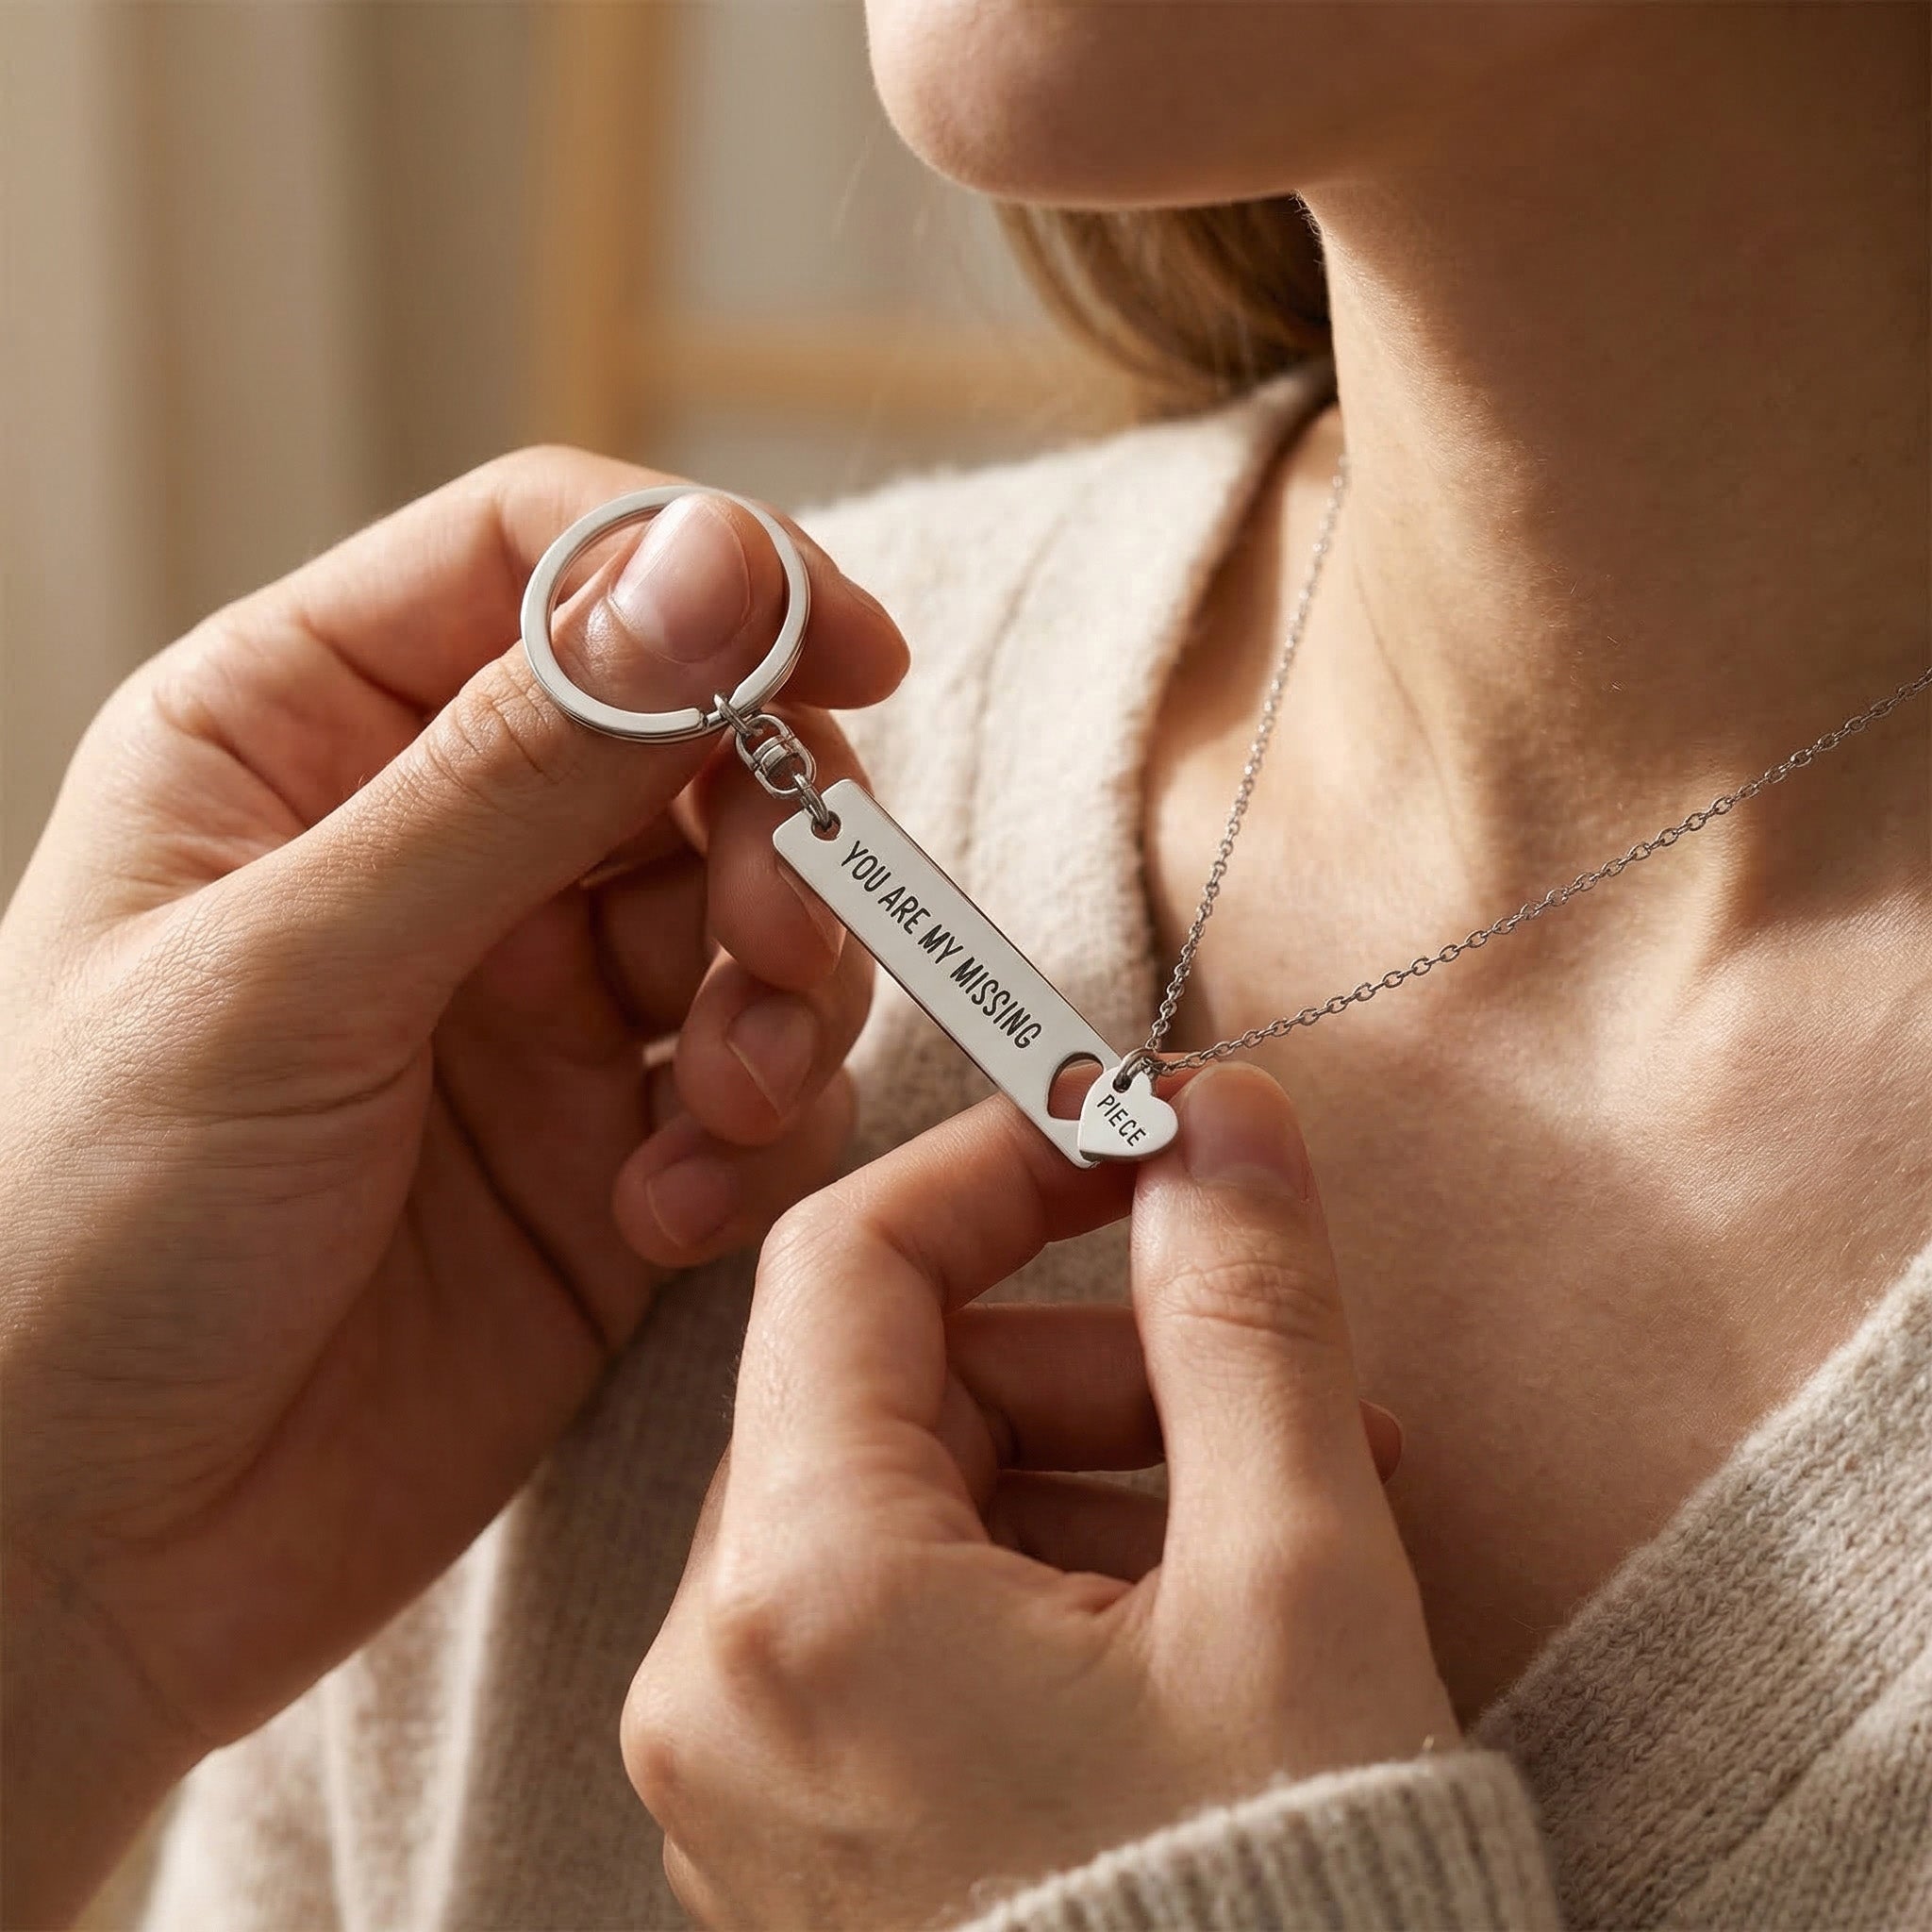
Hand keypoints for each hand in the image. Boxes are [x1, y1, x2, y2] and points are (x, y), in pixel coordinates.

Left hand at [0, 449, 904, 1925]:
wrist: (65, 1565)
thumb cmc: (72, 1239)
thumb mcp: (289, 974)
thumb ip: (516, 772)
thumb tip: (715, 565)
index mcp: (303, 735)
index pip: (546, 566)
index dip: (715, 581)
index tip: (852, 653)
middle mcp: (436, 850)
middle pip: (691, 742)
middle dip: (772, 831)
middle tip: (780, 936)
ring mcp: (533, 1005)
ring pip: (756, 913)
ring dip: (785, 997)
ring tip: (724, 1105)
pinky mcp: (607, 1150)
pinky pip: (761, 1087)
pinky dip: (756, 1139)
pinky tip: (662, 1217)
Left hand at [623, 1063, 1454, 1930]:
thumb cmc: (1284, 1921)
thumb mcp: (1295, 1577)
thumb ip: (1243, 1308)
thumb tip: (1220, 1117)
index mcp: (799, 1605)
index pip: (847, 1263)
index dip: (999, 1167)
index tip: (1129, 1139)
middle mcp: (719, 1688)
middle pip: (886, 1384)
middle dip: (1088, 1345)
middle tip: (1260, 1355)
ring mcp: (748, 1771)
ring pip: (904, 1497)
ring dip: (1092, 1456)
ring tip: (1281, 1497)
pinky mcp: (805, 1825)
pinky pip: (899, 1614)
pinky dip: (1041, 1567)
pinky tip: (1198, 1601)